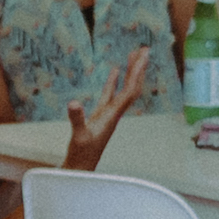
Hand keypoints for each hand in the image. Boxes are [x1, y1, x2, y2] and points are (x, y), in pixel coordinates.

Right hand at [62, 53, 150, 174]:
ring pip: (123, 89)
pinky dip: (113, 81)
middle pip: (132, 87)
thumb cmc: (81, 155)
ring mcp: (108, 114)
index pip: (130, 90)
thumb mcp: (78, 136)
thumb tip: (74, 103)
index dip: (138, 72)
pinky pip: (109, 94)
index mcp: (113, 115)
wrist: (81, 169)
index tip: (144, 56)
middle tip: (145, 49)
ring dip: (130, 72)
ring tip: (134, 54)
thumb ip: (77, 119)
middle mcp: (115, 113)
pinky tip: (115, 71)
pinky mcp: (100, 116)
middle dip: (139, 68)